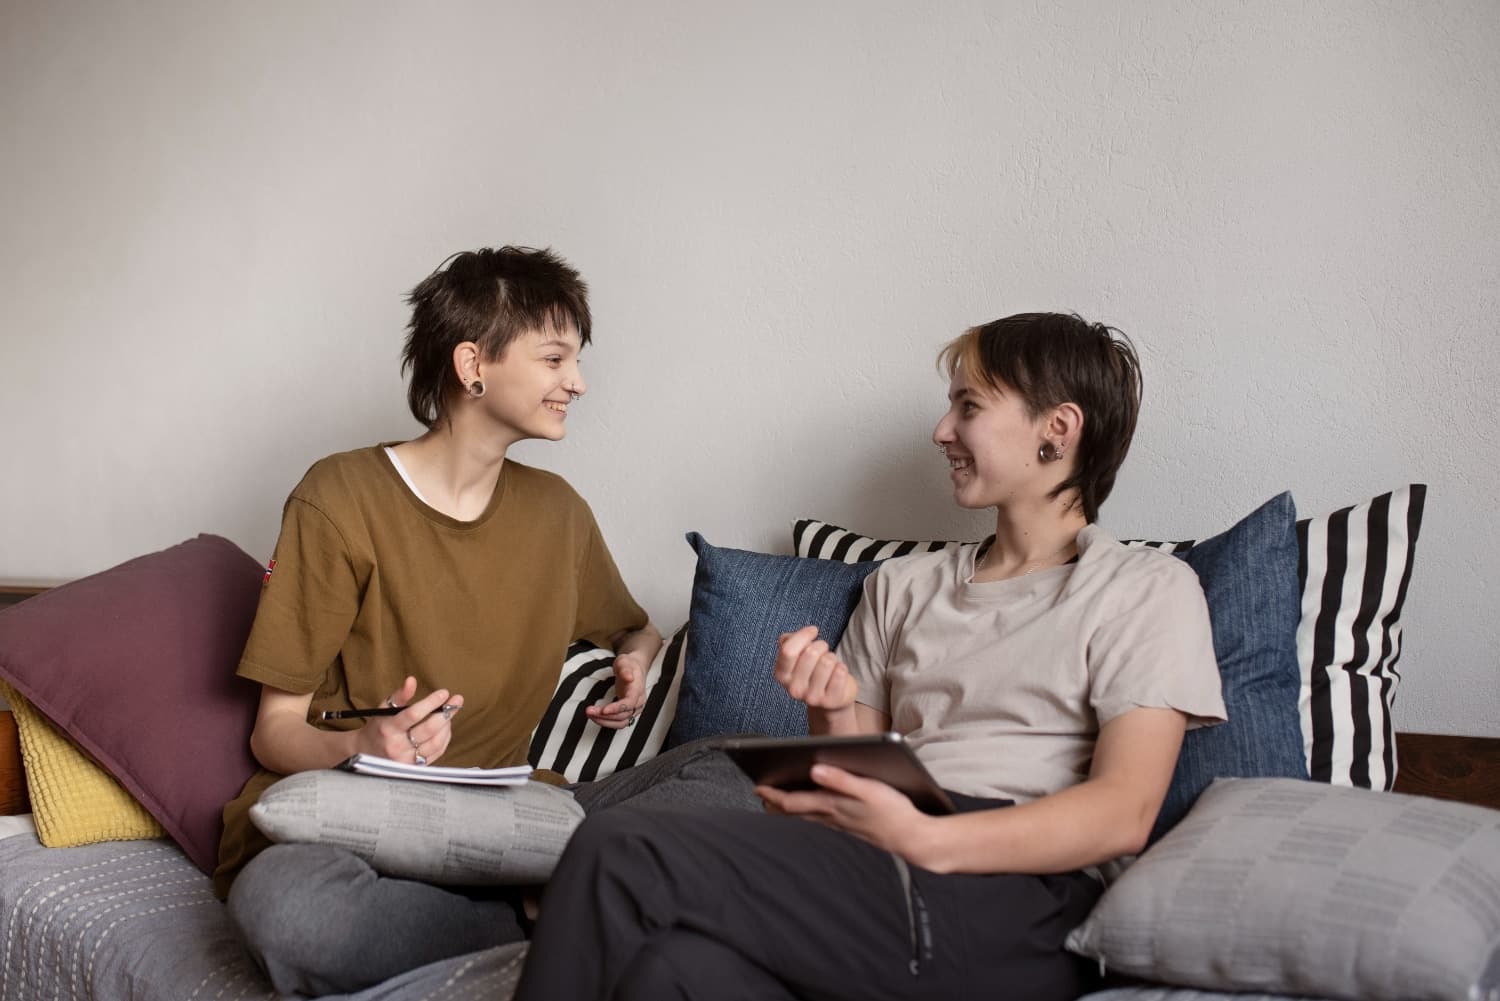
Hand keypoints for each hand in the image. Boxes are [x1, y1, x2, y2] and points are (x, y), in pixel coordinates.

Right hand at [354, 676, 463, 765]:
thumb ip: (399, 695)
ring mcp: (406, 760)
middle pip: (428, 729)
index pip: (413, 714)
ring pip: (436, 742)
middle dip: (446, 713)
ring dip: (447, 725)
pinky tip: (446, 727)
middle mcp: (396, 746)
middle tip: (457, 700)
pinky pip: (437, 753)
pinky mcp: (414, 768)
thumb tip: (412, 680)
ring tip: (450, 713)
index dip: (431, 702)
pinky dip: (445, 738)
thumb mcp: (383, 709)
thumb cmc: (379, 727)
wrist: (366, 753)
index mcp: (388, 728)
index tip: (444, 692)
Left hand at [586, 651, 646, 729]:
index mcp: (638, 690)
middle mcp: (638, 702)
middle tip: (589, 710)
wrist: (634, 669)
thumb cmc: (629, 665)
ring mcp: (634, 709)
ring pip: (621, 722)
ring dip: (604, 721)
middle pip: (623, 715)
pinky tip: (596, 717)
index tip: (603, 710)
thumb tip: (629, 677)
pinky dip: (607, 722)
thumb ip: (625, 669)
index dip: (616, 709)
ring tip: (591, 715)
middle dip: (605, 715)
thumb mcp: (625, 662)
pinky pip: (619, 722)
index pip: (629, 703)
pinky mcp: (628, 712)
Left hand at [756, 763, 933, 861]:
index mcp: (833, 805)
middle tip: (761, 796)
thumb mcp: (869, 789)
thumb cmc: (893, 812)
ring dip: (791, 810)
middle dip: (776, 803)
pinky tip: (813, 812)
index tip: (758, 788)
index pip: (793, 801)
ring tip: (779, 803)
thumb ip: (841, 779)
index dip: (773, 795)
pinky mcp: (850, 827)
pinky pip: (821, 821)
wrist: (913, 839)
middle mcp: (832, 817)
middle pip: (796, 812)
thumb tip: (815, 768)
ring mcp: (841, 825)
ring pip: (807, 817)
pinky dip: (808, 814)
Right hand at [774, 626, 858, 710]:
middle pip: (811, 653)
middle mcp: (794, 689)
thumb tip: (800, 635)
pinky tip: (837, 675)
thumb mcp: (797, 653)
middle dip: (821, 645)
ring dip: (832, 657)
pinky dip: (842, 668)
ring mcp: (811, 697)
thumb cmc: (813, 668)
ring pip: (827, 661)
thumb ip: (790, 641)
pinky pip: (840, 672)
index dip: (804, 635)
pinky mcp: (830, 701)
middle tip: (823, 652)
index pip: (788, 650)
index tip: (813, 631)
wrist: (829, 695)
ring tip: (830, 665)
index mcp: (781, 674)